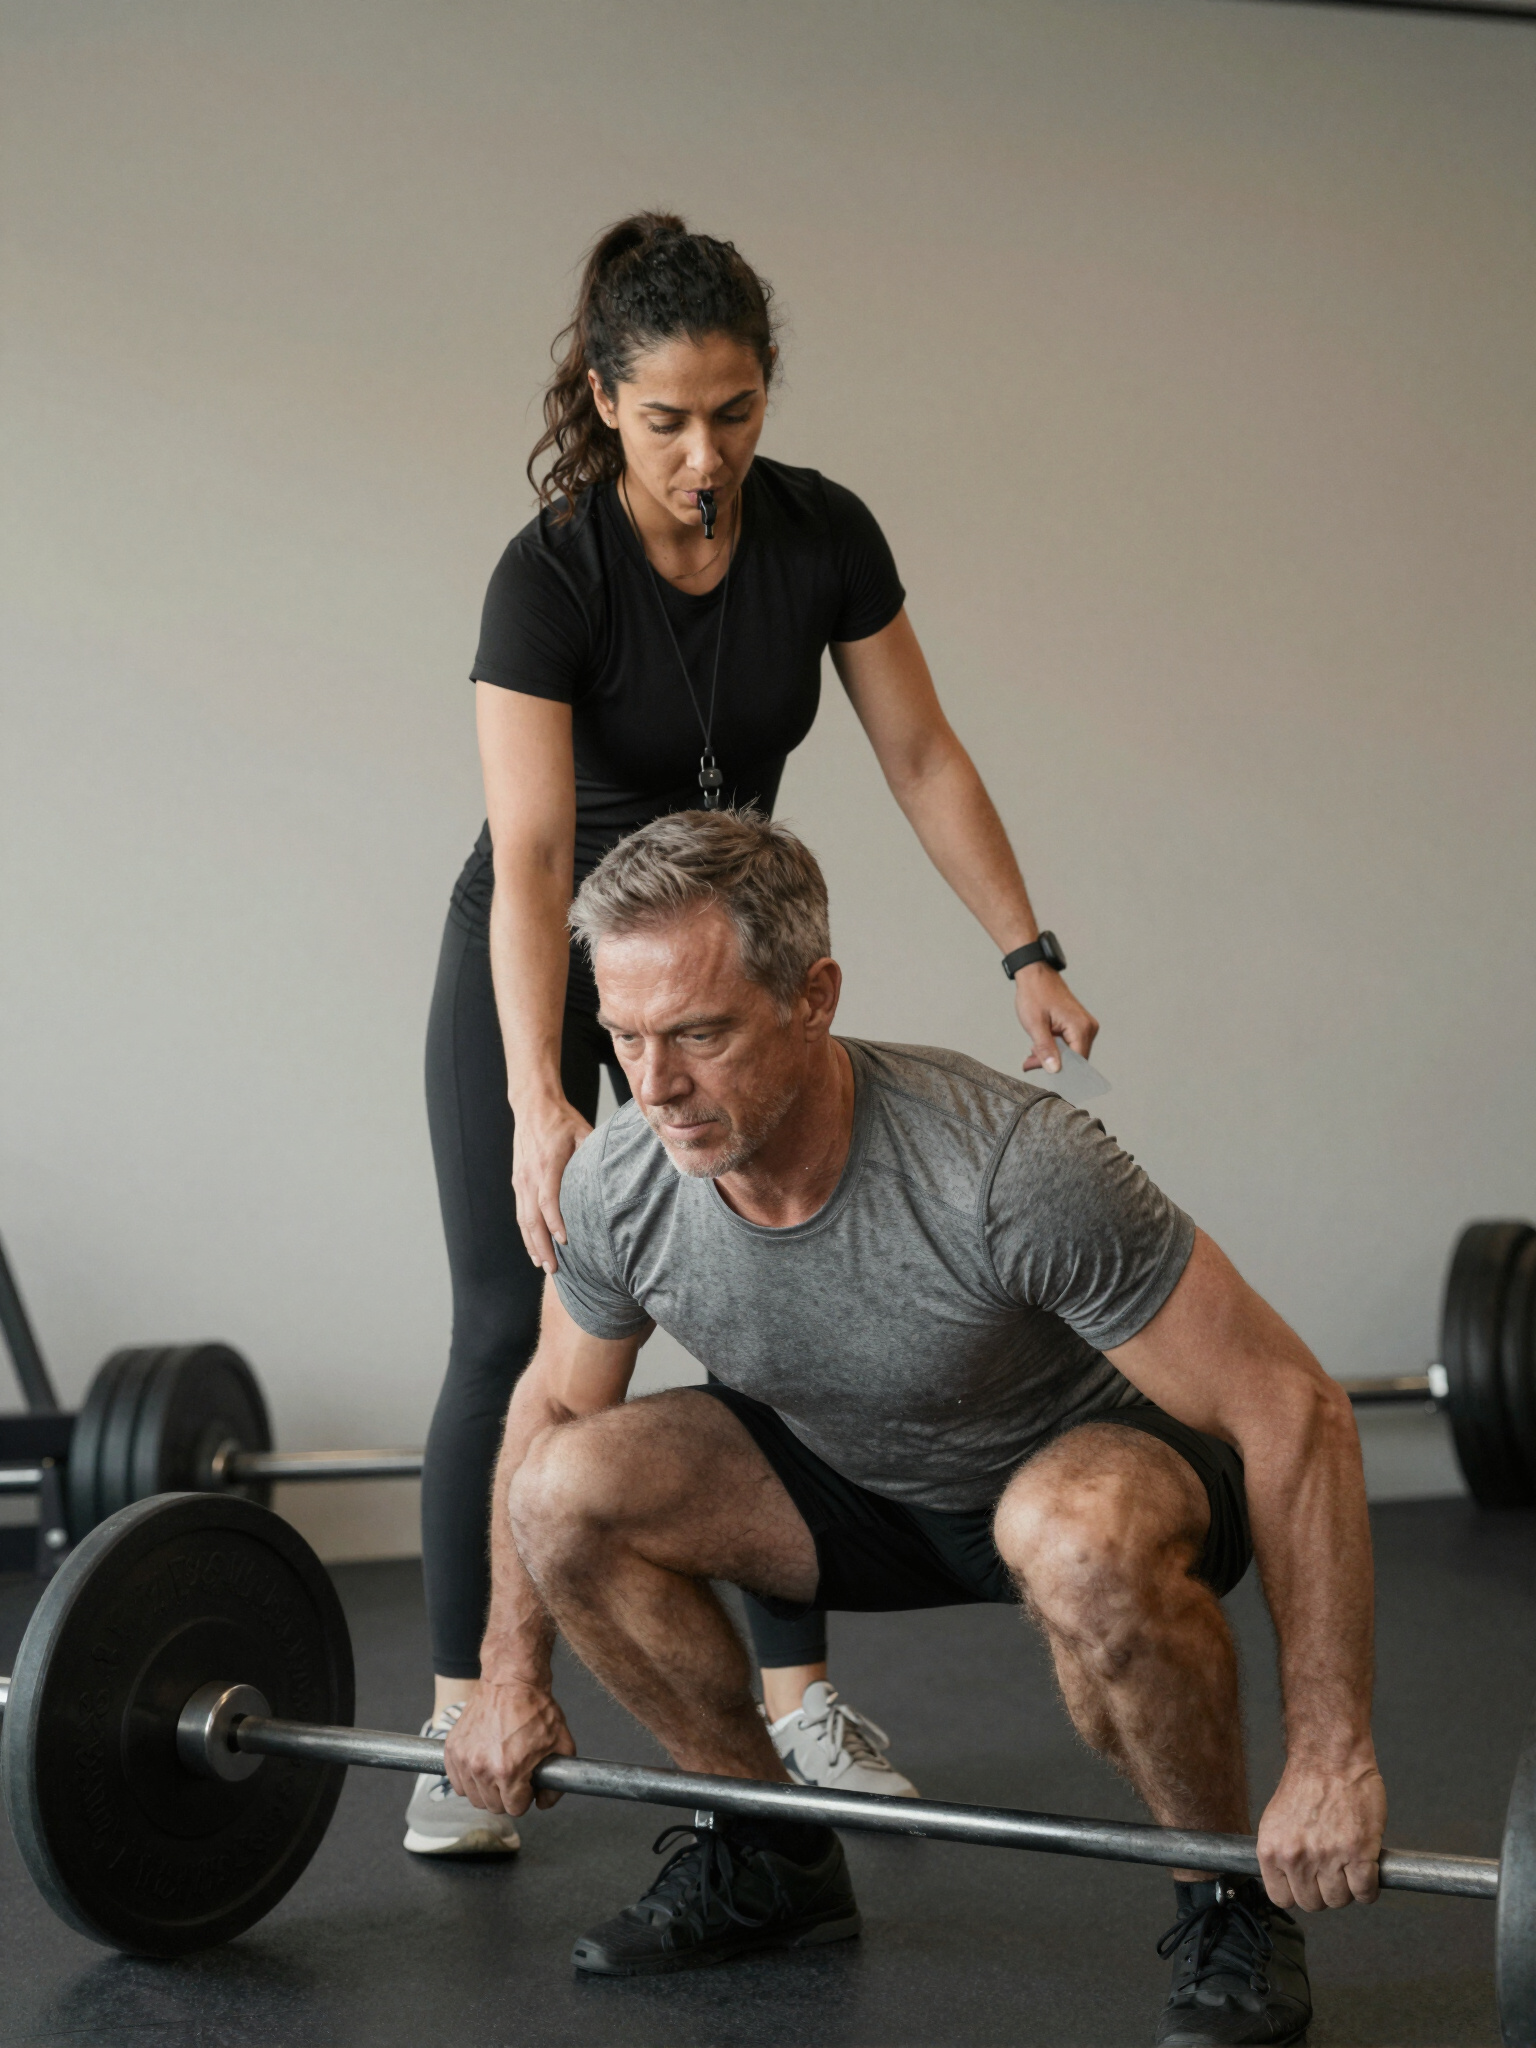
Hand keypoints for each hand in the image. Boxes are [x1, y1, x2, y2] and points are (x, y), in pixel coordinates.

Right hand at [444, 1680, 577, 1816]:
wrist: (511, 1680)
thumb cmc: (536, 1709)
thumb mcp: (561, 1745)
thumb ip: (556, 1783)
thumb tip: (543, 1803)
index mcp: (509, 1771)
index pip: (515, 1809)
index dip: (525, 1797)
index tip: (527, 1784)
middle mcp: (482, 1769)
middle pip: (493, 1806)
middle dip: (507, 1795)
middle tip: (515, 1775)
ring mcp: (464, 1759)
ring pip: (473, 1797)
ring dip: (487, 1789)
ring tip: (498, 1769)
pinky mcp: (452, 1749)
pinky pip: (456, 1782)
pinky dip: (468, 1778)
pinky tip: (482, 1764)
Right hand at [511, 1098, 593, 1273]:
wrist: (533, 1105)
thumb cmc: (562, 1120)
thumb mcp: (584, 1132)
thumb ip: (595, 1154)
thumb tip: (619, 1172)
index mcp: (547, 1164)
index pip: (548, 1200)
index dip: (555, 1223)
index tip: (566, 1242)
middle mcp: (529, 1175)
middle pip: (532, 1218)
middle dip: (542, 1246)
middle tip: (554, 1268)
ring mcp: (520, 1179)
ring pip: (523, 1219)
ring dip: (532, 1244)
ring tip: (543, 1265)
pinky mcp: (517, 1180)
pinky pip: (519, 1212)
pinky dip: (526, 1232)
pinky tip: (534, 1247)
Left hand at [1014, 966, 1098, 1074]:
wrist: (1036, 974)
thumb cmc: (1035, 995)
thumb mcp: (1035, 1025)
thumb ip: (1045, 1049)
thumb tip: (1055, 1070)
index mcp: (1081, 1028)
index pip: (1077, 1063)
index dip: (1060, 1071)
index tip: (1042, 1074)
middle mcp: (1088, 1028)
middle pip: (1074, 1060)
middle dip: (1052, 1064)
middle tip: (1029, 1063)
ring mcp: (1085, 1026)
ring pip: (1071, 1053)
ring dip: (1051, 1056)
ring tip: (1031, 1054)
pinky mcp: (1079, 1025)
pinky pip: (1069, 1044)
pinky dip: (1055, 1048)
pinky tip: (1039, 1047)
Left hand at [1256, 1757, 1386, 1910]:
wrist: (1330, 1757)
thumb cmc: (1307, 1782)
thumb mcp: (1278, 1821)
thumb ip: (1283, 1851)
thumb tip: (1290, 1878)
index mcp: (1272, 1849)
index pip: (1281, 1897)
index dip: (1297, 1891)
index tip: (1307, 1883)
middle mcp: (1296, 1857)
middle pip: (1312, 1903)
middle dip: (1323, 1891)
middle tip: (1331, 1873)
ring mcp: (1328, 1857)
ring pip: (1339, 1900)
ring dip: (1347, 1888)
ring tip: (1348, 1867)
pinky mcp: (1358, 1854)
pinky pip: (1365, 1892)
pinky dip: (1369, 1888)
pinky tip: (1367, 1871)